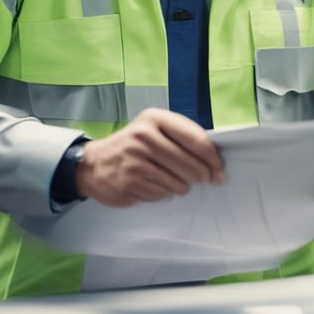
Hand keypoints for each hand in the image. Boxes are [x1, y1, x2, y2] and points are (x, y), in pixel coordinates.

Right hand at [74, 108, 224, 206]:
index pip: (196, 139)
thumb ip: (183, 139)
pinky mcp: (130, 184)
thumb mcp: (154, 129)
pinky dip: (164, 193)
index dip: (213, 157)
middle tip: (202, 179)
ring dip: (181, 186)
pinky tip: (153, 184)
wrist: (93, 163)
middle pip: (191, 166)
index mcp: (154, 119)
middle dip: (202, 176)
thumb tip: (216, 164)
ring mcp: (135, 161)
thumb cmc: (133, 145)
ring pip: (179, 184)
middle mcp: (143, 137)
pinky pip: (163, 195)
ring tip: (169, 178)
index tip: (220, 169)